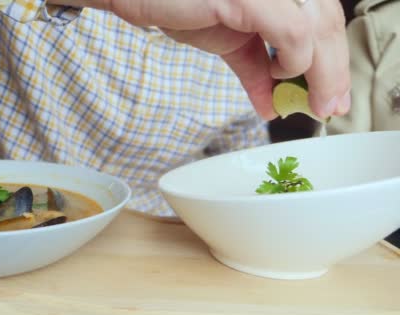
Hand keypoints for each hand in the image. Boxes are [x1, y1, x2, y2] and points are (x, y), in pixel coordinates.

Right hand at [48, 0, 350, 119]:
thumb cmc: (176, 4)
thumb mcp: (229, 41)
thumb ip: (255, 69)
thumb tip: (273, 104)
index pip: (323, 20)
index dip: (334, 59)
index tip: (331, 96)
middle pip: (328, 23)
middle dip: (334, 72)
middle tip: (330, 108)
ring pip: (318, 29)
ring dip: (321, 74)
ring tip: (311, 103)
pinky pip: (292, 32)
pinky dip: (292, 60)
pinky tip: (276, 74)